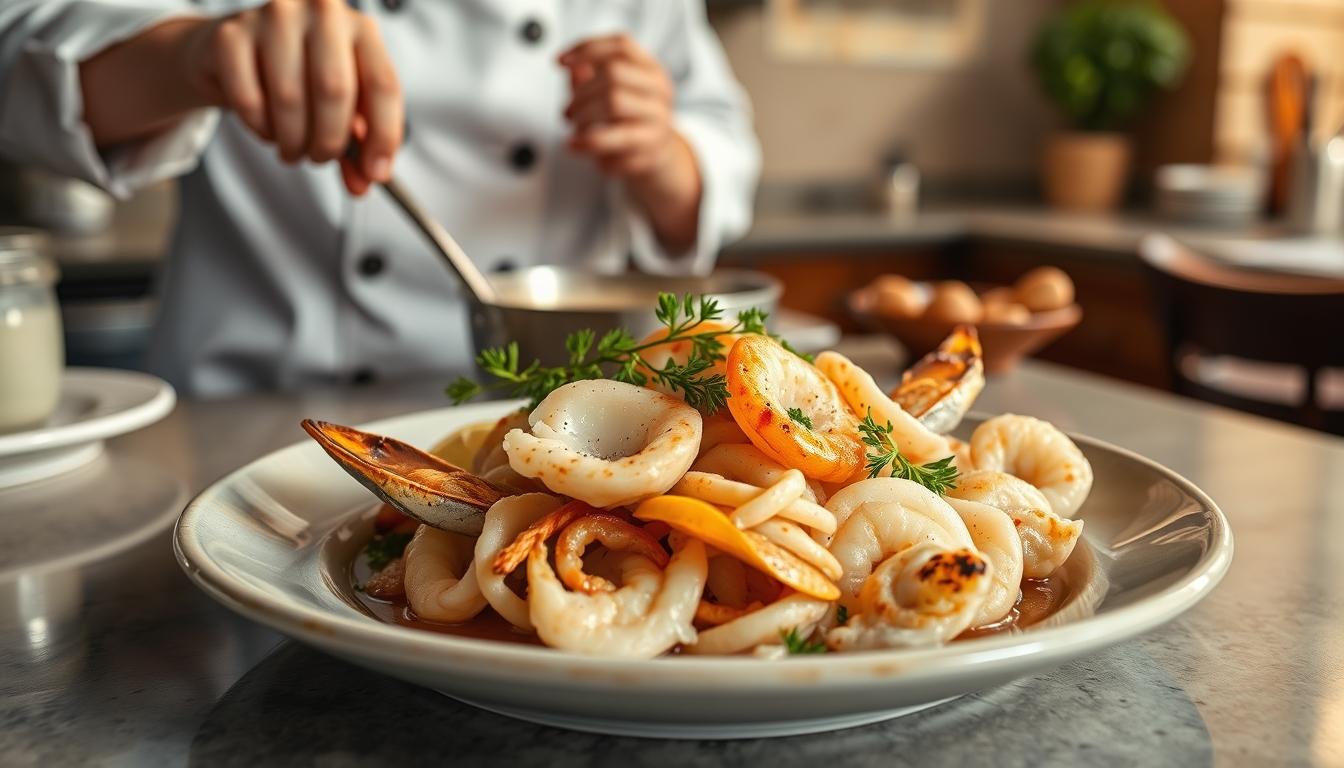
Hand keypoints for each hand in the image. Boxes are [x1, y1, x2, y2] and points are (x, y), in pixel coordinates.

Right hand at [184, 0, 402, 193]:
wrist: (234, 52)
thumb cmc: (299, 76)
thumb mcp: (340, 107)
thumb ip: (358, 144)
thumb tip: (365, 182)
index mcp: (360, 28)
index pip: (382, 84)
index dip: (383, 136)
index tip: (375, 173)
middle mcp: (321, 12)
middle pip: (334, 91)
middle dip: (329, 141)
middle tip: (320, 158)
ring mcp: (274, 17)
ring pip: (290, 98)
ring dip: (293, 141)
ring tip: (293, 148)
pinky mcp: (230, 35)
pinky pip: (249, 100)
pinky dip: (261, 129)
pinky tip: (267, 129)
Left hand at [559, 34, 701, 251]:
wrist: (658, 155)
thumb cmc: (630, 118)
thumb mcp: (613, 92)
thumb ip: (589, 77)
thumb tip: (572, 68)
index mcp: (652, 71)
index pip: (622, 46)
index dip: (588, 49)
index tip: (559, 62)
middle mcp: (660, 93)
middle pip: (613, 77)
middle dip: (580, 95)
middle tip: (567, 112)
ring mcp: (658, 123)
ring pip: (614, 105)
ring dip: (584, 120)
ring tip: (573, 135)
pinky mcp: (651, 153)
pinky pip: (615, 144)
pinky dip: (594, 153)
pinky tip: (591, 155)